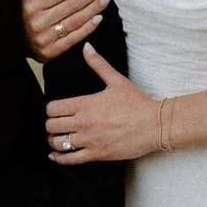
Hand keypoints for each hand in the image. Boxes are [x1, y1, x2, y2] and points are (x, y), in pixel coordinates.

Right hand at [22, 0, 108, 62]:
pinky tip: (98, 18)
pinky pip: (73, 38)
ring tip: (105, 1)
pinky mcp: (49, 53)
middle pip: (71, 5)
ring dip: (93, 10)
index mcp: (31, 3)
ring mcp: (43, 38)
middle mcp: (36, 20)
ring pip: (74, 20)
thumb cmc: (25, 11)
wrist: (14, 42)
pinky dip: (88, 28)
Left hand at [47, 46, 159, 164]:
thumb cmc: (137, 102)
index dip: (51, 110)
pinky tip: (56, 156)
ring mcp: (90, 140)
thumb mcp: (117, 80)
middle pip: (51, 126)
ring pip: (58, 143)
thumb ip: (98, 64)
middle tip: (56, 125)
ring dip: (54, 141)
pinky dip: (60, 158)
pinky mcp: (97, 154)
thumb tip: (87, 47)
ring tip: (57, 139)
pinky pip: (71, 160)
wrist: (155, 125)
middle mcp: (84, 122)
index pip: (52, 108)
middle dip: (51, 125)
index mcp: (86, 104)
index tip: (56, 111)